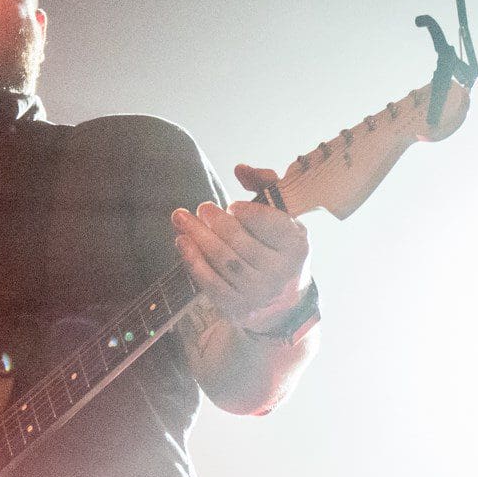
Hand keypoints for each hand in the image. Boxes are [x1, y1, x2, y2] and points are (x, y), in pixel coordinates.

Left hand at [172, 163, 310, 332]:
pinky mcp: (237, 308)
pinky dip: (193, 261)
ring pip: (223, 260)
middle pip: (241, 242)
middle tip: (202, 208)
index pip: (271, 226)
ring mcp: (258, 293)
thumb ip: (266, 186)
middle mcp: (280, 272)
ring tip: (181, 218)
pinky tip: (182, 242)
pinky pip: (211, 282)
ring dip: (198, 236)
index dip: (249, 214)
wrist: (282, 304)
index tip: (232, 206)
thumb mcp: (283, 218)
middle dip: (217, 222)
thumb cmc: (277, 250)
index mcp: (296, 246)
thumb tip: (240, 169)